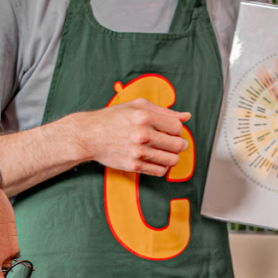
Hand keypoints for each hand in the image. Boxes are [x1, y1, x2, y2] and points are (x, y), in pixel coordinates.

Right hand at [68, 101, 191, 175]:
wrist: (90, 135)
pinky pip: (160, 171)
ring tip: (164, 152)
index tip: (171, 131)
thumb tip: (186, 116)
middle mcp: (143, 134)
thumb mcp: (138, 106)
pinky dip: (162, 166)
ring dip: (172, 157)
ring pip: (172, 160)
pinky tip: (156, 160)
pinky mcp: (133, 165)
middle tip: (173, 143)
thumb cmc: (114, 117)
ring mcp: (138, 152)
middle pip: (178, 145)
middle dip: (179, 144)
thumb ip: (164, 111)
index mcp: (145, 116)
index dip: (178, 130)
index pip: (177, 127)